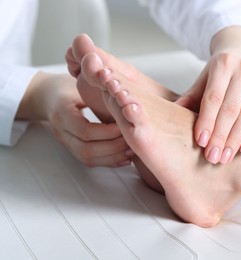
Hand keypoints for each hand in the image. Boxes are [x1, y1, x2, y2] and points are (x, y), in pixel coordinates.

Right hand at [18, 72, 132, 166]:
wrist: (46, 94)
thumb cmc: (68, 86)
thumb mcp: (82, 83)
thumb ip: (100, 92)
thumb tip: (127, 103)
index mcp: (62, 113)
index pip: (85, 130)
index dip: (108, 132)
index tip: (125, 126)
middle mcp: (61, 131)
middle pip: (86, 149)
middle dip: (113, 148)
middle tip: (132, 140)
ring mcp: (65, 142)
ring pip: (87, 158)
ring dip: (112, 157)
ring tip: (131, 151)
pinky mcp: (72, 148)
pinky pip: (89, 160)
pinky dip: (108, 161)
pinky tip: (124, 157)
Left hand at [176, 26, 240, 163]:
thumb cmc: (222, 69)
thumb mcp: (205, 77)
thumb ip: (192, 96)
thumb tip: (171, 114)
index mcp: (224, 63)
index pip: (213, 98)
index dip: (207, 121)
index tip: (201, 143)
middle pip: (231, 109)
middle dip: (221, 136)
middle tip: (212, 158)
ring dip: (236, 140)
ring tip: (225, 158)